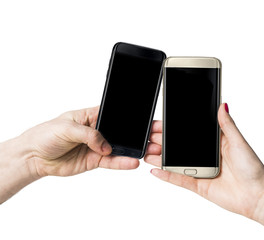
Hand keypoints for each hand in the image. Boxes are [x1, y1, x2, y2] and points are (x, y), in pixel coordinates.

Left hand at [22, 106, 139, 176]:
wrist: (34, 157)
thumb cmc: (46, 135)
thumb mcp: (66, 128)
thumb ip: (88, 135)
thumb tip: (105, 146)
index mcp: (90, 116)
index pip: (112, 114)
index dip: (125, 116)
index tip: (139, 120)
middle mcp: (96, 131)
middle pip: (118, 132)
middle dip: (131, 135)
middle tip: (146, 137)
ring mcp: (96, 146)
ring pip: (117, 148)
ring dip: (129, 150)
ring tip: (143, 151)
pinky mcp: (94, 161)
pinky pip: (111, 162)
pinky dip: (122, 162)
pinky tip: (131, 162)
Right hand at [145, 103, 263, 227]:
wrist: (257, 195)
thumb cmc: (252, 168)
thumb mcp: (238, 141)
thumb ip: (227, 125)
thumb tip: (222, 105)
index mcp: (213, 143)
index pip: (188, 133)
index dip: (173, 129)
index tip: (160, 124)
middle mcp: (204, 156)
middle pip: (178, 147)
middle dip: (162, 141)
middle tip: (148, 137)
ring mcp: (200, 171)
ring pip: (175, 162)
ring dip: (160, 157)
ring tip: (147, 152)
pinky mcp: (198, 185)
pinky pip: (179, 179)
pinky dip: (166, 175)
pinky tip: (155, 170)